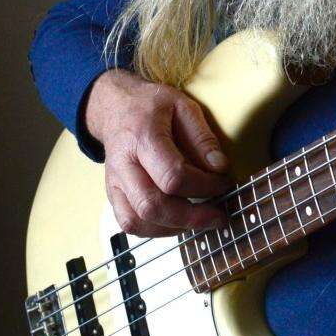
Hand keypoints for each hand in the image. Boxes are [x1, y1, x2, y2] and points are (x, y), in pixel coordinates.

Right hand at [85, 69, 231, 235]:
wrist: (115, 106)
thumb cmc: (150, 105)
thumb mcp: (183, 106)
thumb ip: (202, 137)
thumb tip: (220, 167)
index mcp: (142, 137)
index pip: (173, 176)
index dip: (204, 186)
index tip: (223, 183)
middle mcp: (123, 164)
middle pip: (152, 205)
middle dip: (191, 217)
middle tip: (218, 216)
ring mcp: (114, 182)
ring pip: (137, 221)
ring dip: (173, 227)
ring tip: (199, 220)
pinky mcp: (112, 193)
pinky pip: (128, 223)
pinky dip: (154, 230)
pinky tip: (176, 221)